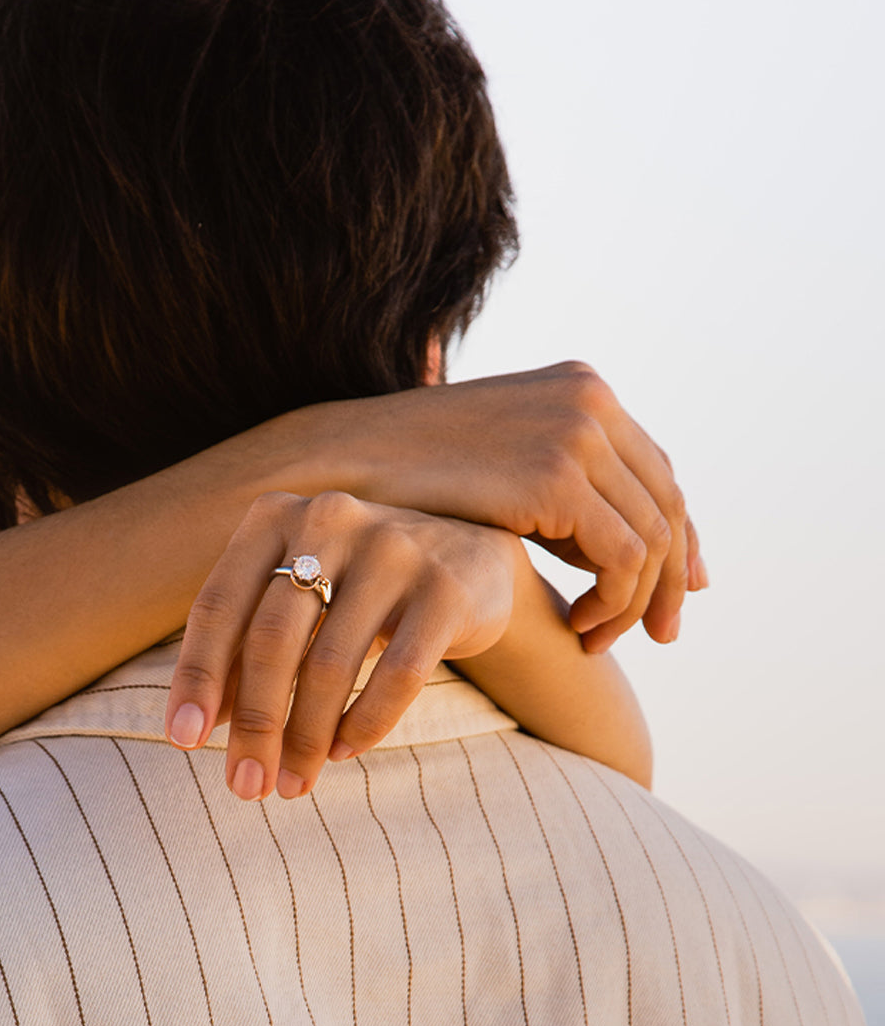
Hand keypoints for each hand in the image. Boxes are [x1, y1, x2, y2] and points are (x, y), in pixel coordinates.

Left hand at [165, 491, 517, 799]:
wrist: (470, 555)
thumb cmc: (357, 587)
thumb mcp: (297, 601)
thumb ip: (246, 647)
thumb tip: (199, 724)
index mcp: (274, 518)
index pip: (218, 605)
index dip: (195, 676)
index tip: (183, 739)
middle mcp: (329, 521)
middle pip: (271, 640)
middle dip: (254, 723)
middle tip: (245, 785)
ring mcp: (393, 549)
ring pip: (331, 664)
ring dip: (305, 738)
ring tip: (293, 783)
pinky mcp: (445, 589)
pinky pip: (398, 674)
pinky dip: (365, 724)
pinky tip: (343, 751)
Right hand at [331, 361, 704, 652]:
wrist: (346, 464)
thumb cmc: (414, 478)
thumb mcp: (505, 469)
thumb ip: (567, 494)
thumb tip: (621, 549)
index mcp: (583, 388)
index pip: (658, 472)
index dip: (679, 539)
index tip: (679, 593)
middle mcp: (591, 400)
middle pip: (667, 503)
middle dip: (670, 579)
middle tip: (660, 635)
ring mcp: (576, 433)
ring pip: (651, 537)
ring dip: (634, 600)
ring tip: (595, 637)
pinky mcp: (556, 477)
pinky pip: (622, 557)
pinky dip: (612, 602)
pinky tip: (579, 626)